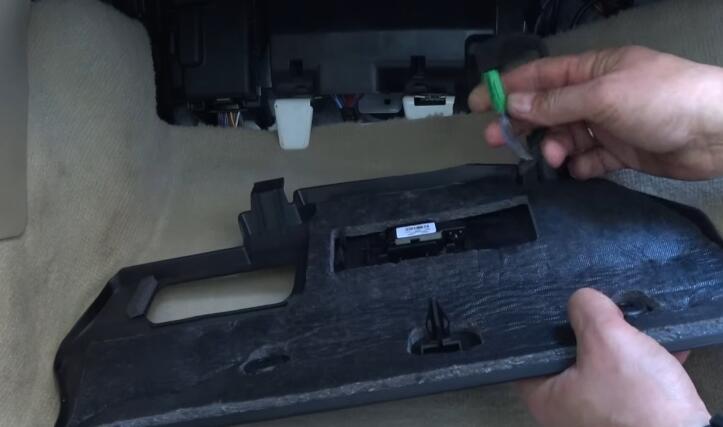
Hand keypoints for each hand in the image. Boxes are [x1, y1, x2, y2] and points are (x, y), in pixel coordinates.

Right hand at [469, 46, 722, 179]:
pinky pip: (589, 160)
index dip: (506, 89)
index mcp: (592, 70)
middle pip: (546, 110)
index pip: (539, 77)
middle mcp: (596, 95)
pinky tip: (581, 169)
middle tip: (498, 141)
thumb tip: (515, 104)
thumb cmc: (663, 99)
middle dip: (522, 124)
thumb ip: (556, 104)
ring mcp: (608, 124)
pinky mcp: (622, 152)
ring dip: (554, 148)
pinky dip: (581, 166)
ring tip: (554, 157)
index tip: (477, 104)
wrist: (718, 132)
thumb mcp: (603, 95)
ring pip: (565, 137)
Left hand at [518, 288, 709, 426]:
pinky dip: (645, 363)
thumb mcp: (607, 339)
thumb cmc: (637, 399)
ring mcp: (597, 416)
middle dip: (591, 330)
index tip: (560, 304)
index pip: (529, 352)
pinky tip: (662, 345)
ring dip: (623, 345)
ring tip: (635, 323)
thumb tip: (583, 299)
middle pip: (568, 355)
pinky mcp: (629, 418)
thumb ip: (587, 310)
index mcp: (544, 396)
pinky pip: (631, 381)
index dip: (544, 325)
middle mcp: (565, 410)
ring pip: (604, 366)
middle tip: (602, 309)